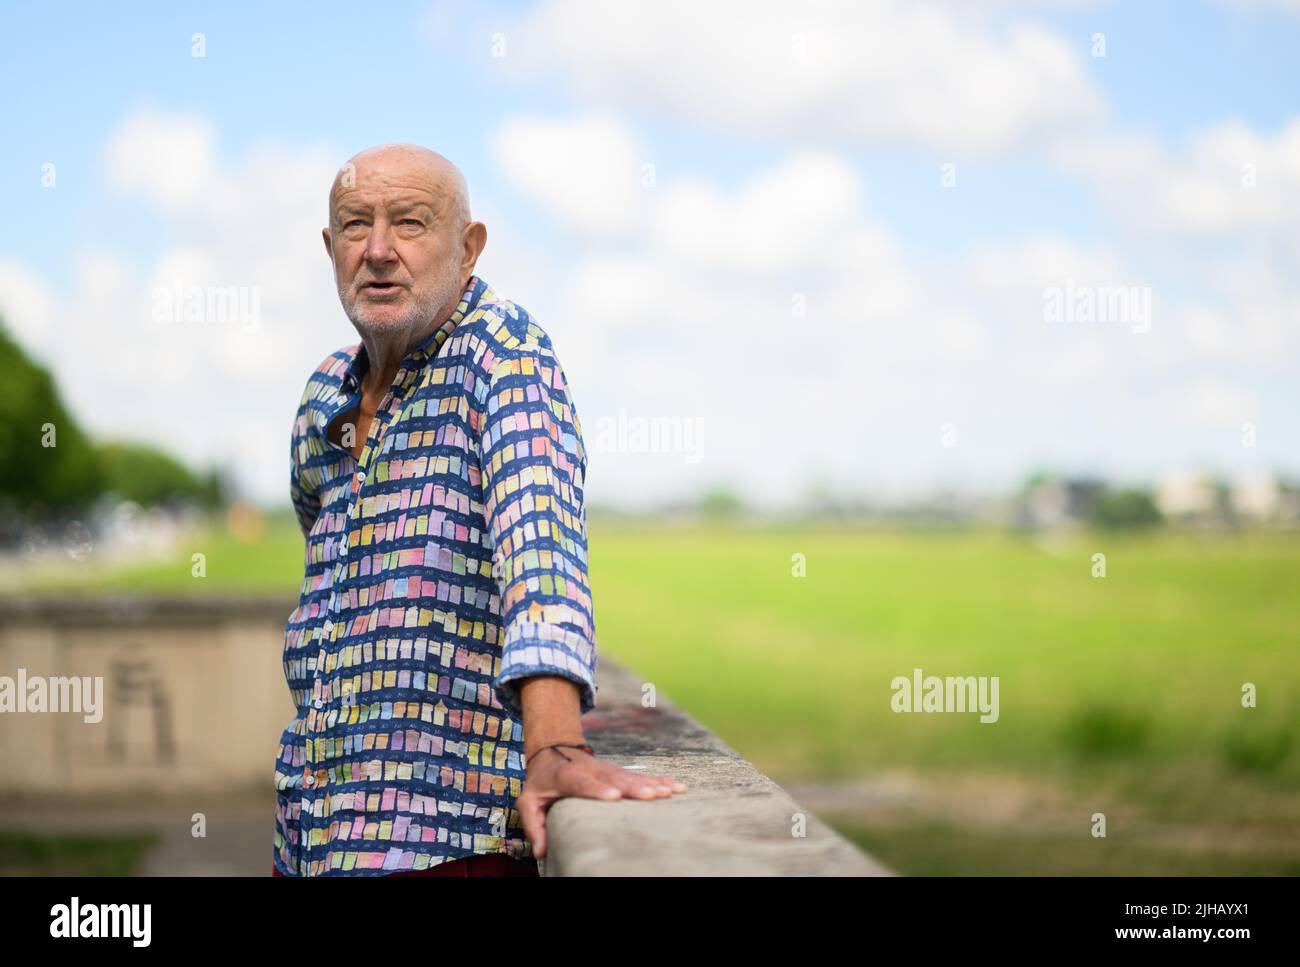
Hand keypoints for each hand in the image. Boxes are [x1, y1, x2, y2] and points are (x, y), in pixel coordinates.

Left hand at [517, 744, 687, 858]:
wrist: (553, 748)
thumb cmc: (541, 780)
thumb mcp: (529, 800)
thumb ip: (534, 824)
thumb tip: (541, 851)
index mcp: (567, 777)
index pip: (583, 783)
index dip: (598, 789)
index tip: (614, 797)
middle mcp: (591, 770)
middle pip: (615, 779)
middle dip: (633, 787)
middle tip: (652, 796)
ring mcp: (608, 769)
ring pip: (631, 776)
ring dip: (652, 784)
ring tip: (671, 791)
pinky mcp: (619, 772)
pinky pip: (641, 776)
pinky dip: (659, 781)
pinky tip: (676, 786)